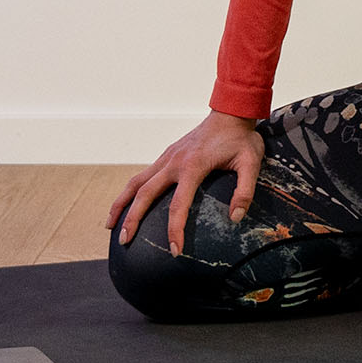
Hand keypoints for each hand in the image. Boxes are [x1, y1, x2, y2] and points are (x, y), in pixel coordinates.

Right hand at [108, 109, 264, 253]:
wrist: (231, 111)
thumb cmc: (242, 138)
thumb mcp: (251, 162)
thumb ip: (245, 191)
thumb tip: (235, 218)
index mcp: (193, 166)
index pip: (178, 205)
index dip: (175, 230)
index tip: (174, 251)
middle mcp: (174, 162)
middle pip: (145, 194)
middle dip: (132, 219)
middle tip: (124, 241)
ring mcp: (167, 157)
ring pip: (136, 182)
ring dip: (121, 203)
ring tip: (110, 225)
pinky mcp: (167, 155)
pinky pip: (143, 175)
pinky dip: (130, 191)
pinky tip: (128, 204)